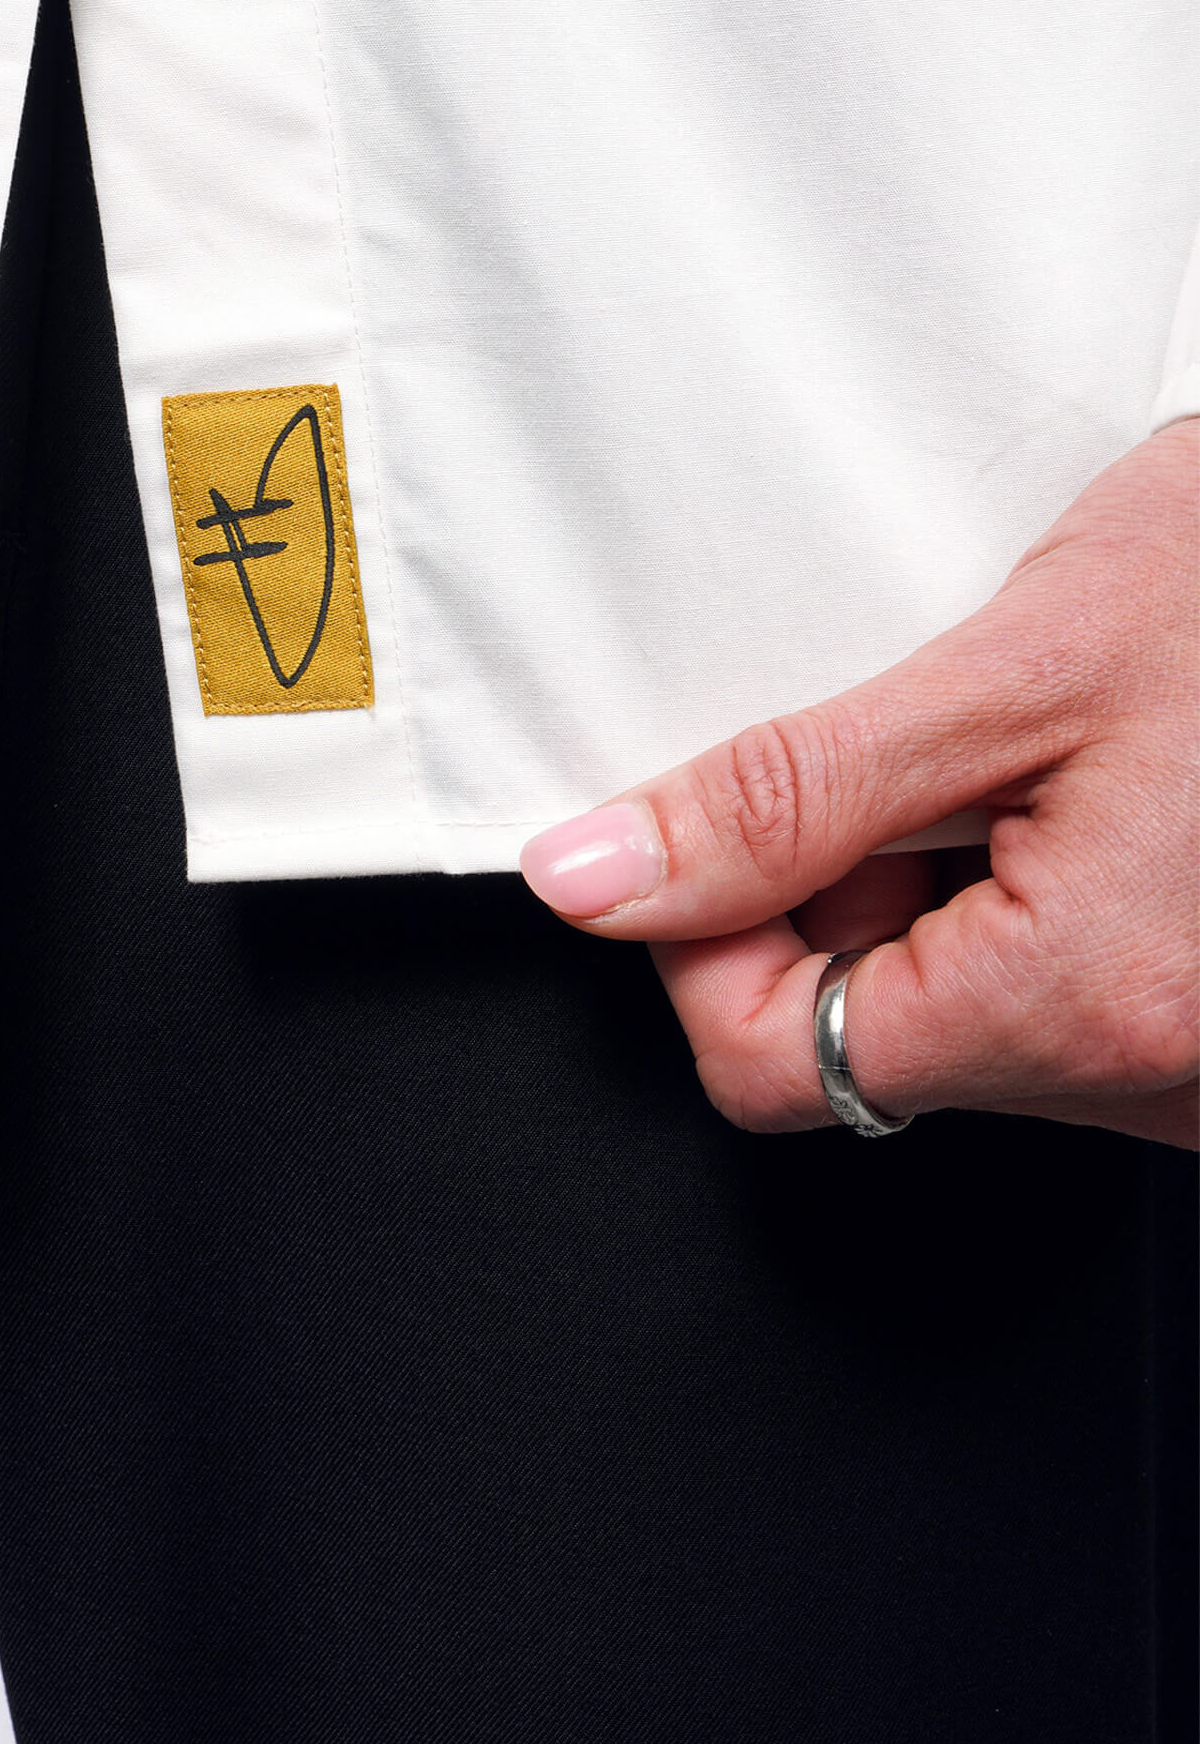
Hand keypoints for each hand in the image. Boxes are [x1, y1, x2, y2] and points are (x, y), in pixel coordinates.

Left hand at [520, 420, 1198, 1148]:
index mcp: (1086, 1004)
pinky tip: (1093, 793)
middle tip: (917, 754)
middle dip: (840, 896)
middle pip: (868, 1045)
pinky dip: (1030, 900)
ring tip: (1031, 757)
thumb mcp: (1013, 666)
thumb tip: (600, 875)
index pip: (769, 1065)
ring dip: (941, 889)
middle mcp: (1162, 1078)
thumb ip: (786, 796)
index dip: (705, 939)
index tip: (721, 828)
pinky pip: (1061, 995)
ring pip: (963, 1018)